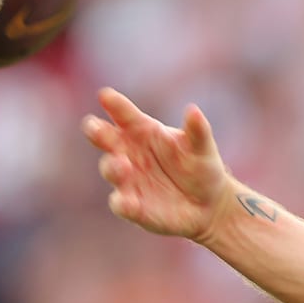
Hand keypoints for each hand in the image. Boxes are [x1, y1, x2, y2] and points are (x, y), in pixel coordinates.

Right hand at [82, 87, 234, 242]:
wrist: (209, 205)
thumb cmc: (200, 167)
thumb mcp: (202, 148)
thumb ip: (197, 130)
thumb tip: (194, 110)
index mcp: (143, 131)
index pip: (125, 115)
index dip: (114, 104)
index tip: (105, 96)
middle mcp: (129, 152)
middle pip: (104, 138)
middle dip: (96, 131)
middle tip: (94, 127)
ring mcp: (128, 179)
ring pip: (110, 169)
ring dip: (112, 166)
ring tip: (123, 165)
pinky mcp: (132, 206)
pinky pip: (120, 204)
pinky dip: (122, 202)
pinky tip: (127, 202)